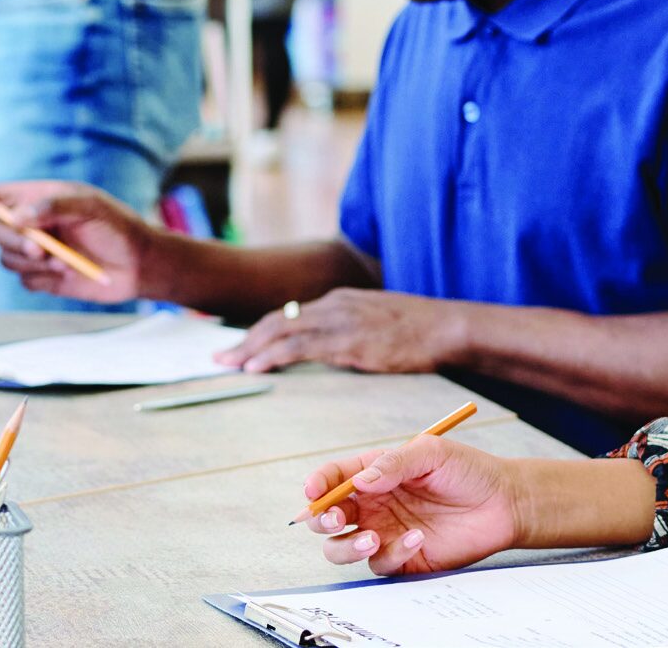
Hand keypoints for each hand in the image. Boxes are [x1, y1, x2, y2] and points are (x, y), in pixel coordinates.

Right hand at [0, 180, 151, 303]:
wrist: (139, 264)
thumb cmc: (117, 227)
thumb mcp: (91, 208)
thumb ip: (53, 206)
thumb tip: (16, 216)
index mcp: (39, 199)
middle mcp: (32, 224)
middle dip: (15, 241)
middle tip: (43, 248)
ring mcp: (35, 251)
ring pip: (6, 258)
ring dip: (31, 261)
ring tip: (64, 259)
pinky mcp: (42, 276)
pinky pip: (24, 280)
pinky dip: (43, 278)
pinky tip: (67, 273)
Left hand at [216, 288, 470, 373]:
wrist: (447, 327)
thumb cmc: (421, 329)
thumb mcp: (381, 322)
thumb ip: (354, 329)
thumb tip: (336, 348)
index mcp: (342, 299)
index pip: (291, 313)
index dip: (261, 330)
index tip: (241, 345)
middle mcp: (335, 304)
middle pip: (278, 319)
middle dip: (245, 338)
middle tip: (220, 357)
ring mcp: (340, 319)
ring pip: (281, 330)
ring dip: (249, 348)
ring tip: (228, 364)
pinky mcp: (347, 340)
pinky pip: (300, 347)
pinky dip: (272, 355)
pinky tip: (256, 367)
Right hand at [302, 433, 519, 574]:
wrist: (502, 502)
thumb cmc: (468, 470)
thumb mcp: (432, 453)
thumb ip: (394, 465)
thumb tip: (359, 482)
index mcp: (375, 474)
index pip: (333, 479)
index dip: (318, 485)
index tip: (314, 492)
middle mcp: (373, 504)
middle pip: (325, 518)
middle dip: (320, 520)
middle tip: (336, 519)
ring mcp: (384, 532)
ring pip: (340, 549)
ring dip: (346, 547)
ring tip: (372, 538)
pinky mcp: (402, 558)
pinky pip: (380, 564)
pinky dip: (392, 554)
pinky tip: (417, 537)